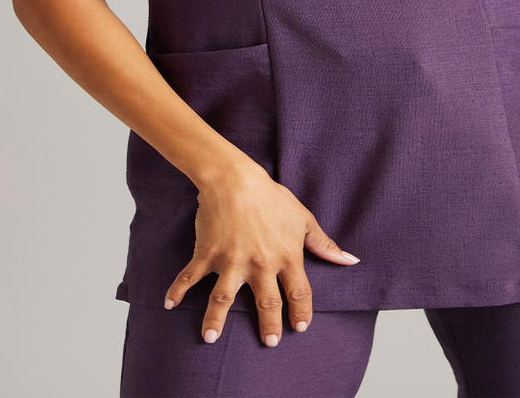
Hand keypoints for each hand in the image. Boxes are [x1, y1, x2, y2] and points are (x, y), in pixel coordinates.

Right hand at [162, 161, 360, 345]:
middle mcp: (260, 263)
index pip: (299, 293)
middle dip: (269, 325)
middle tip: (269, 342)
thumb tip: (350, 261)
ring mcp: (232, 260)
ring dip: (215, 321)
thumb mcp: (302, 218)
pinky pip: (190, 276)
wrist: (235, 178)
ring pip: (224, 299)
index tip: (300, 328)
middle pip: (266, 303)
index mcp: (286, 255)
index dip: (301, 313)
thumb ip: (324, 243)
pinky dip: (177, 290)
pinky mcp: (208, 253)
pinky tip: (169, 305)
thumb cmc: (271, 196)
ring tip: (210, 338)